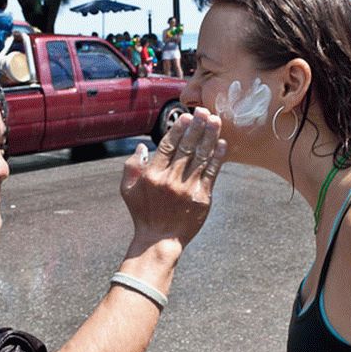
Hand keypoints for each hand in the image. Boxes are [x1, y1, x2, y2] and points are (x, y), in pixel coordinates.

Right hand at [120, 108, 226, 252]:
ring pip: (201, 157)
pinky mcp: (202, 198)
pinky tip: (222, 145)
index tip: (187, 117)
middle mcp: (171, 179)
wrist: (159, 239)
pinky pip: (212, 173)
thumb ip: (131, 166)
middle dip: (197, 127)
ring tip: (216, 122)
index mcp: (153, 174)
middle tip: (205, 112)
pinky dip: (218, 158)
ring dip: (210, 137)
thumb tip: (143, 146)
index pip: (168, 145)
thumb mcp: (128, 189)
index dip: (179, 129)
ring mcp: (188, 188)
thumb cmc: (143, 214)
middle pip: (187, 147)